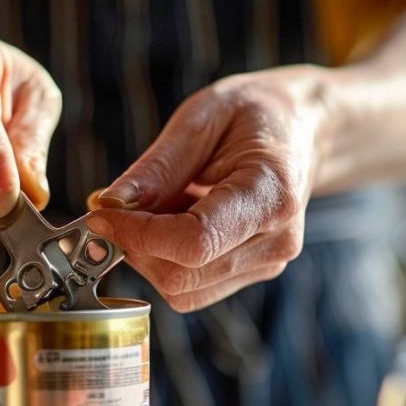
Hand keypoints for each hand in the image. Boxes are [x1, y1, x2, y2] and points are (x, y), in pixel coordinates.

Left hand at [87, 69, 327, 311]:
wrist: (303, 130)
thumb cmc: (255, 115)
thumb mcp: (202, 118)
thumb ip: (157, 167)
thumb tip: (110, 205)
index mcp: (271, 194)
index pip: (194, 242)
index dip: (137, 235)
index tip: (102, 212)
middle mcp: (277, 240)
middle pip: (181, 276)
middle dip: (134, 246)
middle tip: (116, 205)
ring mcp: (267, 264)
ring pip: (181, 290)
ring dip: (148, 254)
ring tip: (157, 204)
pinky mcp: (252, 274)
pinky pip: (191, 287)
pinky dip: (164, 260)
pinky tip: (173, 219)